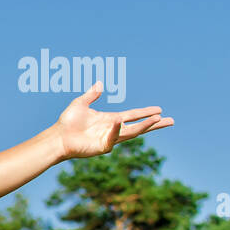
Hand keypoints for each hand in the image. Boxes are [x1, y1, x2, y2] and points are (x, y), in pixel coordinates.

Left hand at [55, 82, 173, 159]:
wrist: (57, 137)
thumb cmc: (67, 122)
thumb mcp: (80, 104)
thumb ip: (91, 95)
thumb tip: (99, 83)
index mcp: (110, 120)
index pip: (133, 116)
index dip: (145, 113)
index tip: (160, 110)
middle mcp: (113, 129)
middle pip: (139, 126)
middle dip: (154, 124)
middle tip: (171, 121)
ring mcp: (109, 139)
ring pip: (132, 133)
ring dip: (145, 126)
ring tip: (159, 120)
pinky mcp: (102, 147)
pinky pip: (112, 137)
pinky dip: (116, 130)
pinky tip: (120, 122)